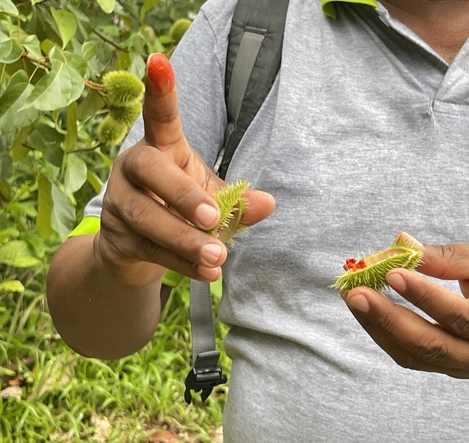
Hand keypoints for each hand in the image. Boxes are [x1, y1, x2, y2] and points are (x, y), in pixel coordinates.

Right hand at [97, 53, 275, 286]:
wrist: (137, 248)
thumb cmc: (181, 209)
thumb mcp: (211, 198)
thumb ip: (236, 200)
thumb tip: (268, 203)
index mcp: (161, 149)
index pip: (160, 117)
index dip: (160, 91)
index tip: (158, 59)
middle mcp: (133, 168)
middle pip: (149, 171)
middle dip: (183, 196)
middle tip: (214, 219)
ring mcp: (119, 203)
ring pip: (148, 219)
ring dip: (185, 240)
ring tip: (217, 257)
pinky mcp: (117, 238)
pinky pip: (151, 251)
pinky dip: (183, 264)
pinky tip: (210, 274)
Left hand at [343, 240, 468, 377]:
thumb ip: (448, 257)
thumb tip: (402, 246)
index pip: (461, 316)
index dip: (424, 296)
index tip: (392, 272)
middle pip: (433, 345)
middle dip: (389, 318)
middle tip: (357, 293)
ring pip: (417, 356)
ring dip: (379, 328)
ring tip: (355, 298)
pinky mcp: (451, 369)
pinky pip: (413, 358)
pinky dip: (386, 335)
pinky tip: (369, 313)